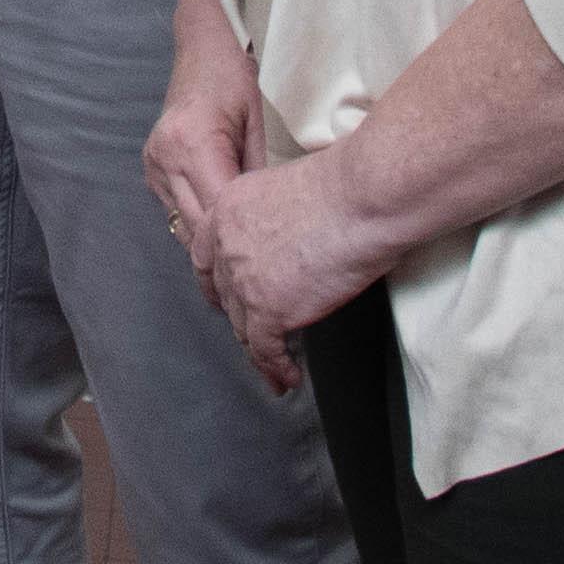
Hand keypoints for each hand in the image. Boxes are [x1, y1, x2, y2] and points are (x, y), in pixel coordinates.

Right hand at [142, 0, 267, 271]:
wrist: (208, 41)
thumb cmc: (242, 74)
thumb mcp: (264, 124)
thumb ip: (264, 176)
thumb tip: (279, 227)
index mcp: (191, 144)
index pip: (222, 214)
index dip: (248, 248)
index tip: (277, 276)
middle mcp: (164, 157)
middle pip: (199, 229)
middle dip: (230, 262)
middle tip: (264, 295)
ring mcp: (154, 163)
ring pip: (185, 227)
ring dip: (214, 253)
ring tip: (247, 285)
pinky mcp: (154, 166)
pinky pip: (180, 212)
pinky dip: (204, 231)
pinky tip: (228, 250)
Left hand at [187, 149, 393, 392]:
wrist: (359, 199)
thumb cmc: (344, 187)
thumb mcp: (287, 190)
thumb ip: (274, 217)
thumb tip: (288, 241)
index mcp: (228, 208)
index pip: (204, 253)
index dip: (213, 280)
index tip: (220, 297)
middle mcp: (226, 244)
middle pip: (224, 292)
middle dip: (239, 316)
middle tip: (255, 334)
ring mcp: (243, 279)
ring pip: (243, 326)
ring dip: (259, 349)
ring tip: (274, 366)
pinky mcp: (267, 309)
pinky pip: (264, 350)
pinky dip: (276, 367)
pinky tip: (288, 376)